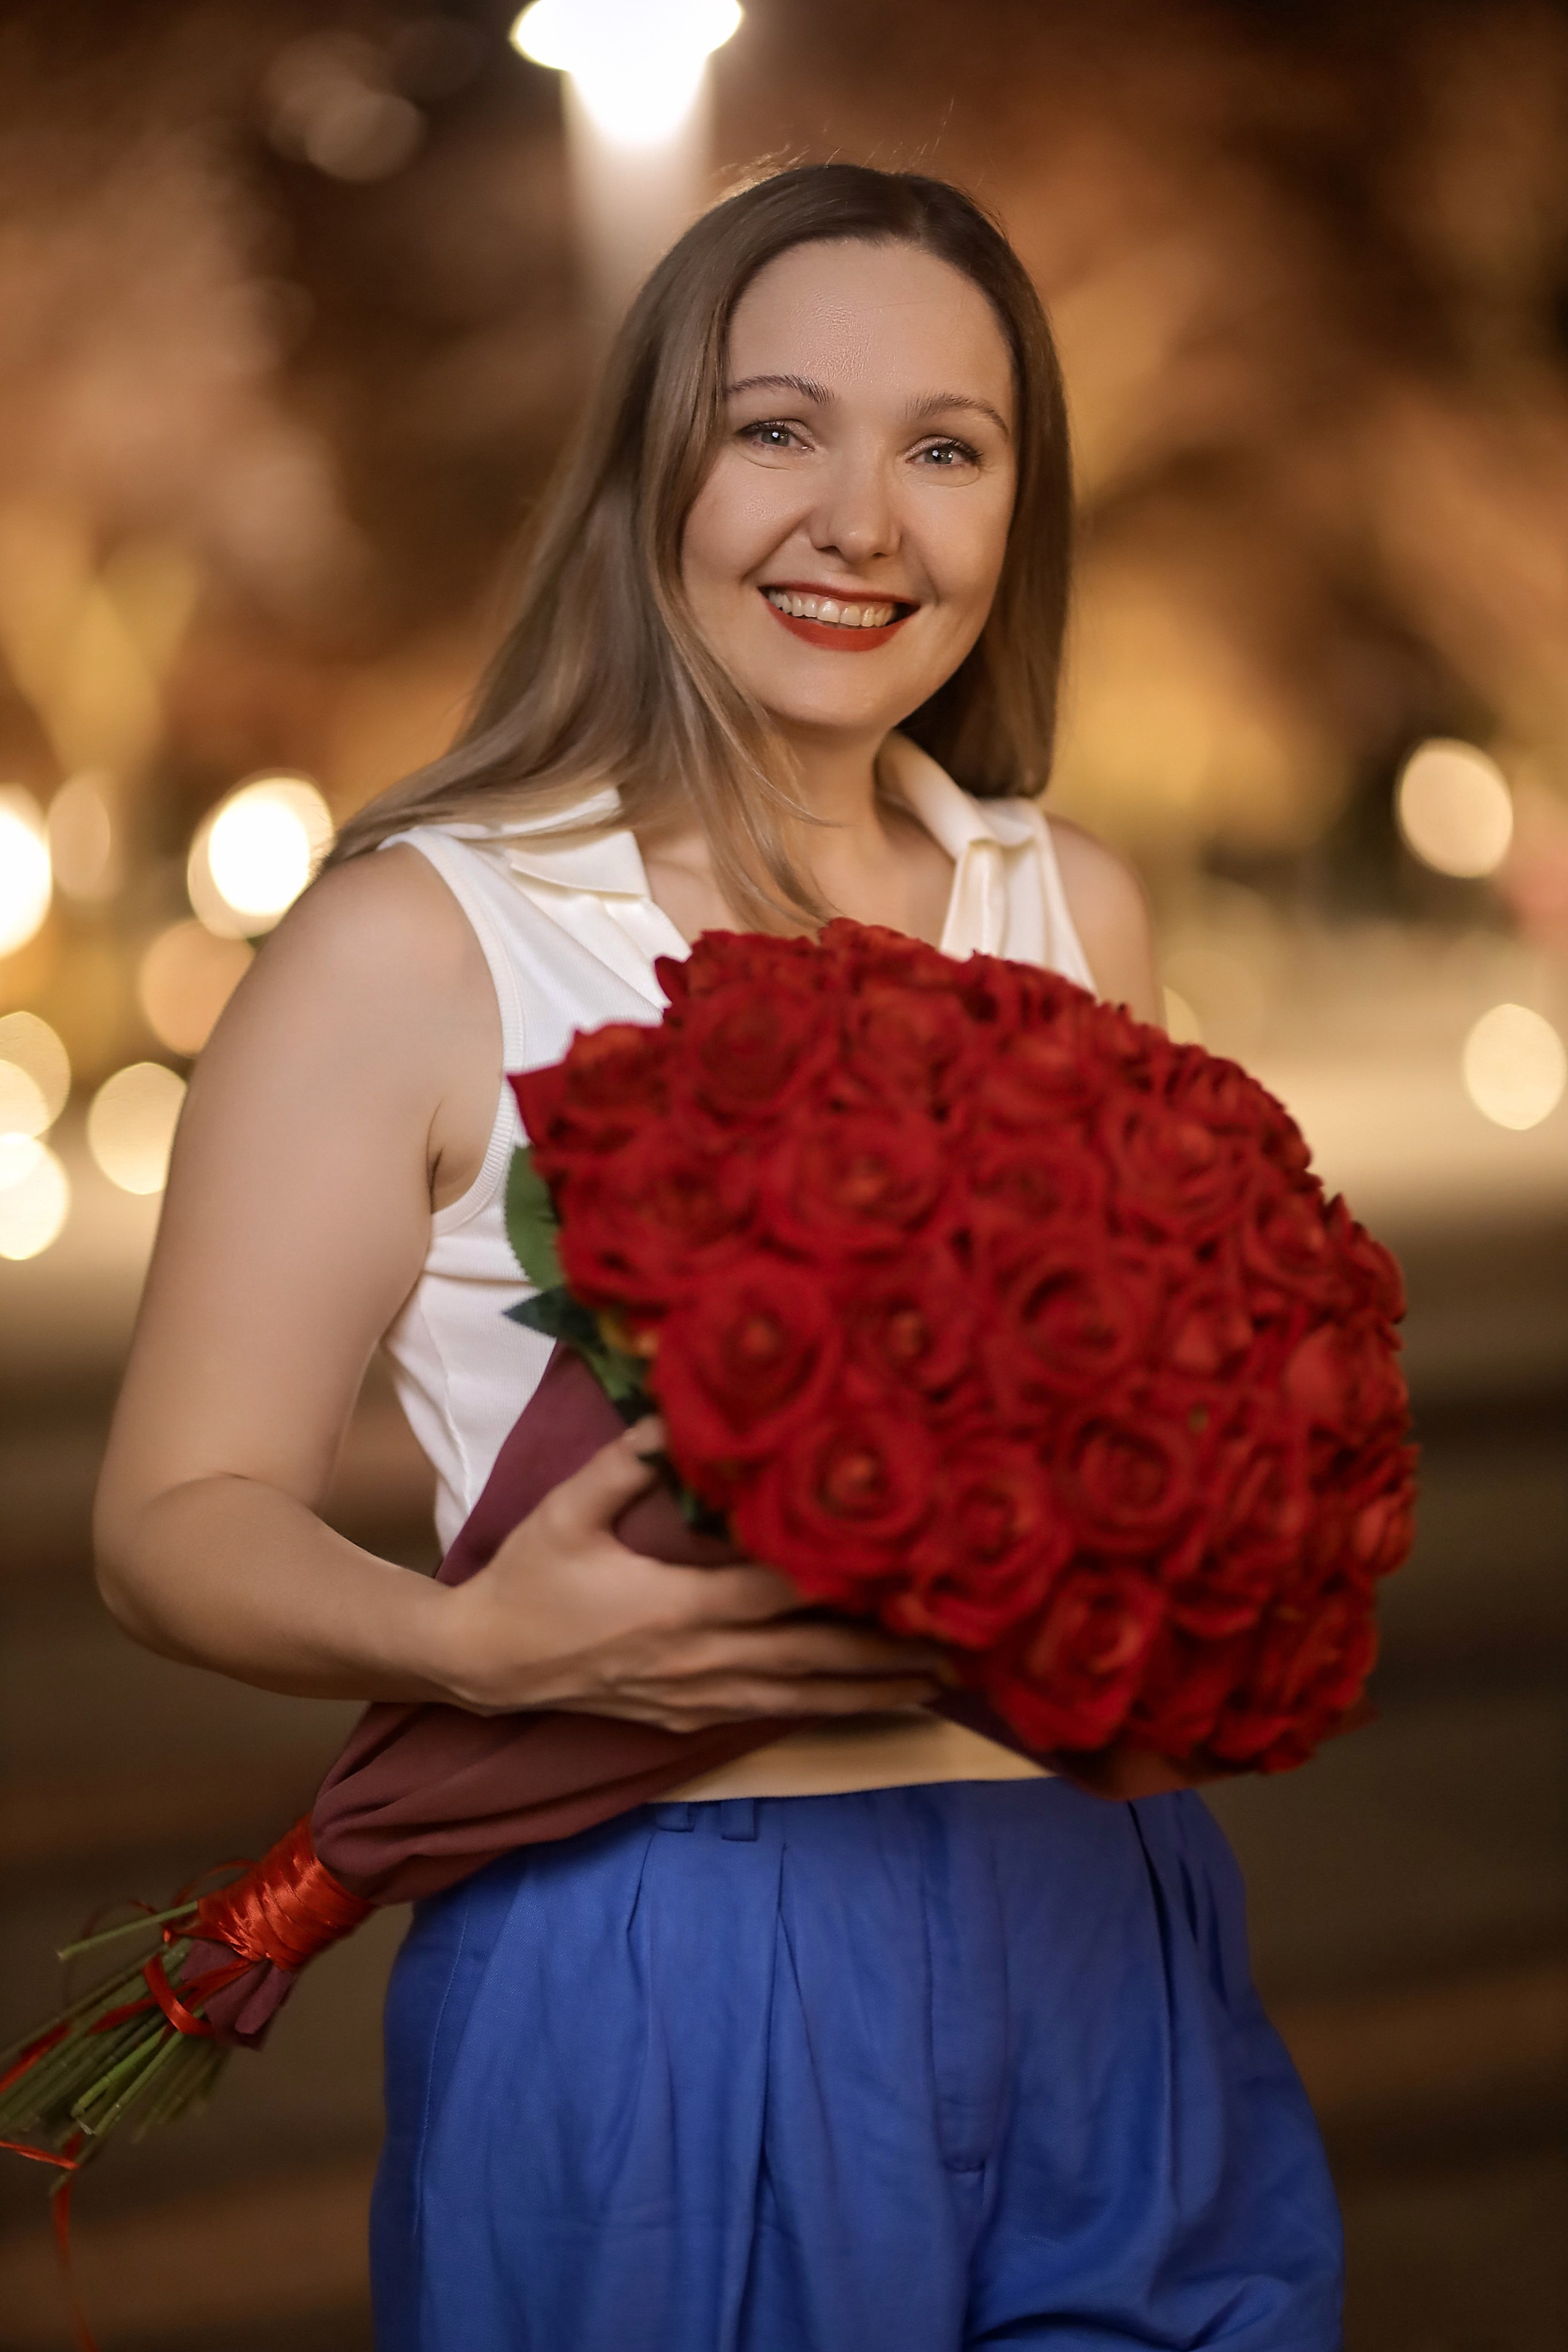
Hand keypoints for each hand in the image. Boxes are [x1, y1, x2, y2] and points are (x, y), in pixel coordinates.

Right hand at [435, 1417, 951, 1727]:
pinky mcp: (690, 1717)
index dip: (841, 1579)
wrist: (483, 1664)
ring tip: (940, 1683)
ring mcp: (698, 1696)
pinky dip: (827, 1708)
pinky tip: (867, 1702)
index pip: (776, 1591)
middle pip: (813, 1657)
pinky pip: (773, 1713)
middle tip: (960, 1645)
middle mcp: (700, 1659)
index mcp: (677, 1607)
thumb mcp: (566, 1511)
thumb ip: (625, 1462)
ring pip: (803, 1697)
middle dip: (887, 1652)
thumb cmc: (528, 1580)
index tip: (905, 1565)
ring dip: (872, 1690)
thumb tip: (678, 1411)